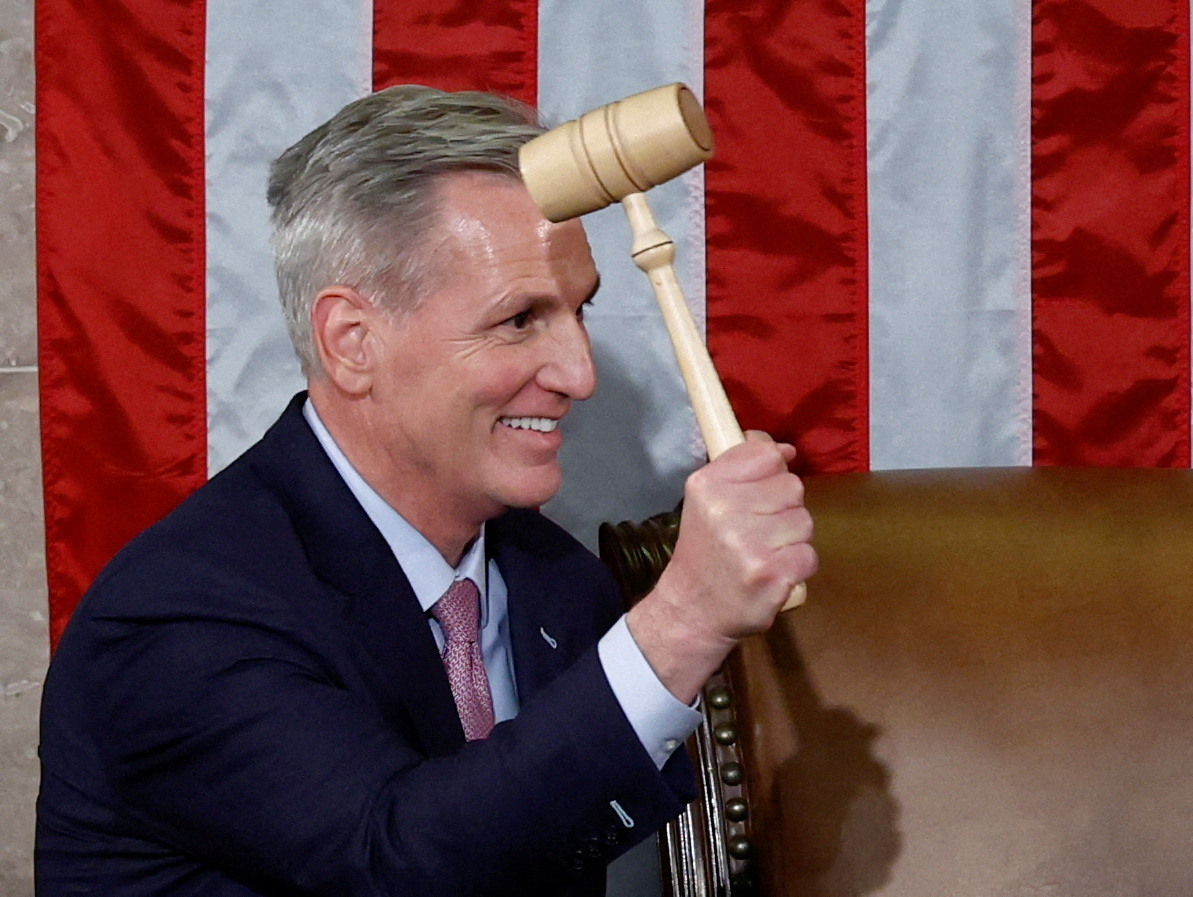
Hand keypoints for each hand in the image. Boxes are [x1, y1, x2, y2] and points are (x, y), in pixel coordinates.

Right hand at [626, 431, 816, 702]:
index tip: (761, 490)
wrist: (691, 610)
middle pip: (792, 487)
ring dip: (792, 539)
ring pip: (804, 521)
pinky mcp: (771, 575)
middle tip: (758, 531)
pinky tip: (773, 573)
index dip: (773, 471)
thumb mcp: (706, 500)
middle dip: (783, 508)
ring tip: (764, 553)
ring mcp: (749, 544)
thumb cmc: (705, 551)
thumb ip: (741, 468)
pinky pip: (809, 555)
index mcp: (708, 485)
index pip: (766, 455)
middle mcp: (725, 510)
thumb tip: (785, 449)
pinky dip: (797, 566)